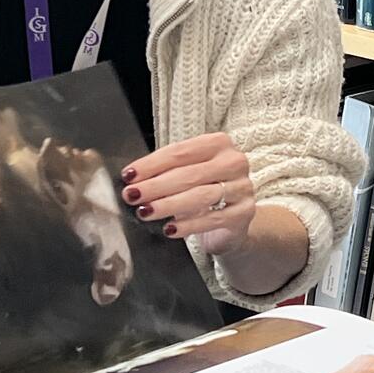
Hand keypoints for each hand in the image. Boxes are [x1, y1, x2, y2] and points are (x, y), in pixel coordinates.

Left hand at [122, 132, 256, 254]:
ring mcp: (242, 187)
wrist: (234, 219)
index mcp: (218, 143)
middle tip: (132, 196)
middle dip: (156, 186)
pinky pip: (212, 219)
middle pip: (189, 173)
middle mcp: (234, 161)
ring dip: (168, 204)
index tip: (129, 175)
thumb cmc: (204, 190)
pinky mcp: (244, 212)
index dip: (152, 164)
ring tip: (146, 212)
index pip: (180, 152)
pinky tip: (170, 229)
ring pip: (200, 195)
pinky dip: (188, 225)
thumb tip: (133, 180)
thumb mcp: (188, 175)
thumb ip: (166, 172)